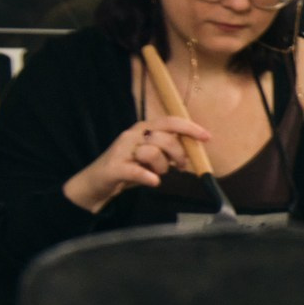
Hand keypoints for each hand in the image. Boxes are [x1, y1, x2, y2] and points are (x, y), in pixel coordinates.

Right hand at [64, 116, 211, 211]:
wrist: (96, 183)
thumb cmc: (129, 168)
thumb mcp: (153, 157)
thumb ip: (170, 151)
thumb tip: (193, 151)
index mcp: (143, 129)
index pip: (170, 121)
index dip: (190, 128)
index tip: (207, 137)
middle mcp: (132, 135)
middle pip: (165, 138)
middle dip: (179, 154)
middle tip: (179, 166)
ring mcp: (122, 150)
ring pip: (153, 152)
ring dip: (162, 167)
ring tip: (157, 173)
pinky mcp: (114, 168)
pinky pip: (137, 170)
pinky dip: (148, 176)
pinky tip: (153, 181)